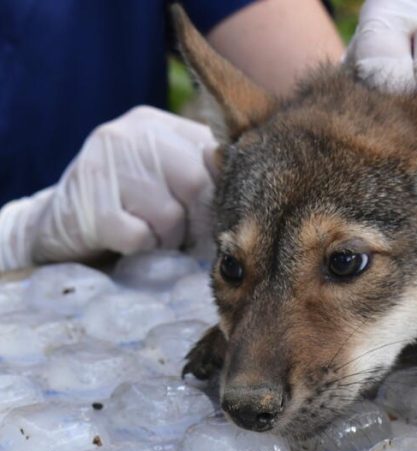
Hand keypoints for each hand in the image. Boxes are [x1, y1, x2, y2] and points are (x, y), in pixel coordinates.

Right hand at [0, 106, 216, 270]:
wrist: (60, 223)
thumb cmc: (129, 205)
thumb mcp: (166, 177)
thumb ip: (202, 174)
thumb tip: (244, 191)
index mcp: (158, 125)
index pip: (213, 155)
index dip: (221, 195)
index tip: (214, 217)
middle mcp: (131, 134)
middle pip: (197, 184)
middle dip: (198, 222)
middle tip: (185, 237)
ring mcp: (105, 164)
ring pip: (169, 215)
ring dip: (168, 239)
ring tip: (151, 236)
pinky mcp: (87, 201)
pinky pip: (138, 236)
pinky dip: (140, 248)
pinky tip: (128, 240)